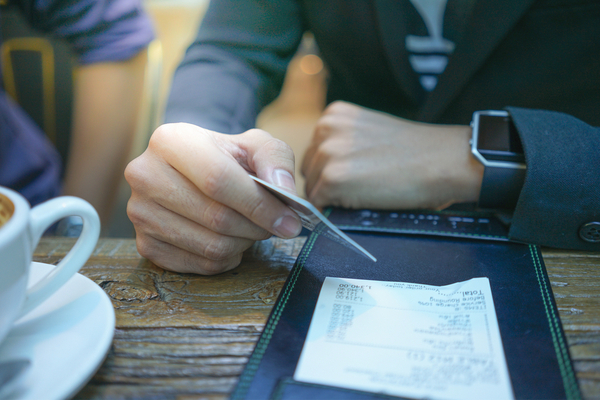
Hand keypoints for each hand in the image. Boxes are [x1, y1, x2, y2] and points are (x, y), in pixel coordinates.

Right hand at [125, 123, 301, 274]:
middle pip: (216, 217)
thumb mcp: (255, 145)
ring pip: (211, 246)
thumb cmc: (227, 157)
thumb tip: (283, 191)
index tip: (289, 220)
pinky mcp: (145, 245)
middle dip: (256, 227)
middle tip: (275, 225)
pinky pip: (201, 265)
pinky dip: (227, 258)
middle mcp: (145, 175)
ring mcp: (140, 213)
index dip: (259, 204)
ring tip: (250, 228)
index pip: (218, 180)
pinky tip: (231, 239)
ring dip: (244, 243)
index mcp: (170, 141)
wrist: (194, 171)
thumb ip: (275, 160)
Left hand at [301, 101, 483, 209]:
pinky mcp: (332, 178)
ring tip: (367, 192)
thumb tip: (321, 174)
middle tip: (362, 187)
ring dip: (333, 198)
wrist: (442, 161)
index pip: (314, 152)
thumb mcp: (368, 133)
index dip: (330, 170)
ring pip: (313, 189)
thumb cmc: (415, 152)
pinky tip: (364, 201)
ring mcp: (326, 153)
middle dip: (327, 184)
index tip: (355, 176)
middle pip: (309, 170)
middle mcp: (324, 128)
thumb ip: (343, 144)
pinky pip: (320, 205)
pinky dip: (336, 210)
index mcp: (333, 114)